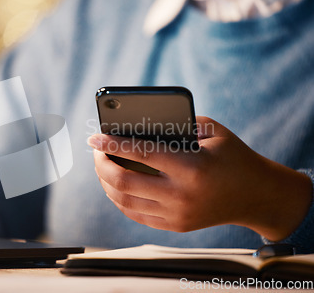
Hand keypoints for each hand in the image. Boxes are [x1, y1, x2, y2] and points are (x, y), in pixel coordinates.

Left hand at [88, 116, 312, 240]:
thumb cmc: (232, 156)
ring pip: (123, 200)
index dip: (110, 143)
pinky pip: (134, 214)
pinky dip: (119, 198)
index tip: (93, 137)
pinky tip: (114, 185)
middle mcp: (181, 195)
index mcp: (191, 167)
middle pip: (122, 181)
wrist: (255, 196)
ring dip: (106, 182)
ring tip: (103, 166)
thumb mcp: (212, 131)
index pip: (139, 153)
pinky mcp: (174, 226)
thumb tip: (136, 124)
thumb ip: (177, 123)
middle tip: (96, 151)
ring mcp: (176, 215)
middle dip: (101, 164)